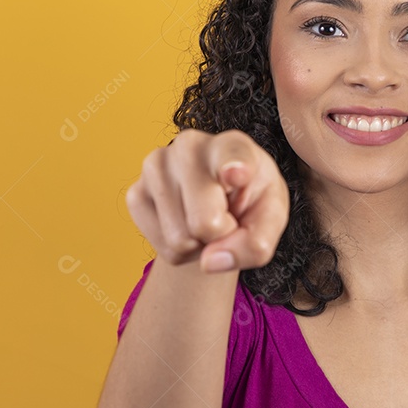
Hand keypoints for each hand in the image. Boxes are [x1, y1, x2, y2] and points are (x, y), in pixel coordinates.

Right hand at [125, 129, 289, 272]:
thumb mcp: (271, 220)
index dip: (235, 168)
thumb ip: (255, 245)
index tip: (237, 174)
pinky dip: (180, 250)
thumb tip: (210, 262)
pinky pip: (162, 247)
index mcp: (233, 145)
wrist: (219, 201)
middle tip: (228, 217)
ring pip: (180, 240)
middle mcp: (190, 146)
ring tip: (207, 219)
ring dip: (199, 245)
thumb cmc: (250, 201)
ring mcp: (157, 166)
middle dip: (221, 236)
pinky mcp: (135, 192)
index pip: (232, 156)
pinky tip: (186, 222)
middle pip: (205, 223)